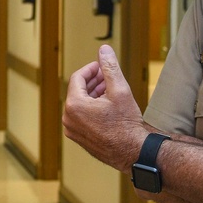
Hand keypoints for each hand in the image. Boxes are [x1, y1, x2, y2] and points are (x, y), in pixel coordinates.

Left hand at [62, 44, 150, 172]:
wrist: (133, 152)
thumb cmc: (126, 124)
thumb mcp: (119, 90)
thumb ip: (109, 67)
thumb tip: (103, 50)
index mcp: (74, 105)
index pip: (77, 78)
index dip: (90, 69)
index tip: (101, 66)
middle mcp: (69, 118)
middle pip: (77, 91)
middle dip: (92, 81)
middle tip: (107, 76)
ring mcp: (73, 130)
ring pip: (79, 104)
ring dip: (92, 94)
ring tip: (109, 90)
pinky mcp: (79, 138)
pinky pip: (81, 117)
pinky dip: (91, 108)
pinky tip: (107, 106)